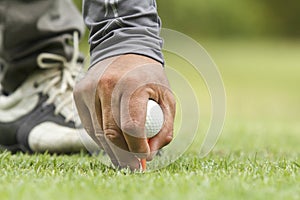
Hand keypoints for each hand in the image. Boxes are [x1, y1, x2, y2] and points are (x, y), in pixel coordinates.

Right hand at [74, 54, 174, 169]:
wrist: (123, 51)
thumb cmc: (148, 76)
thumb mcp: (166, 97)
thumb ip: (164, 126)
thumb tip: (150, 154)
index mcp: (131, 84)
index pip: (132, 126)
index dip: (138, 148)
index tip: (145, 159)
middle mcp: (106, 85)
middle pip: (111, 134)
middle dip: (124, 155)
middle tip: (135, 167)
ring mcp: (88, 89)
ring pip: (97, 133)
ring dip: (112, 151)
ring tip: (125, 160)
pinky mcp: (78, 93)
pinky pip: (89, 125)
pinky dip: (101, 138)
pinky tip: (113, 143)